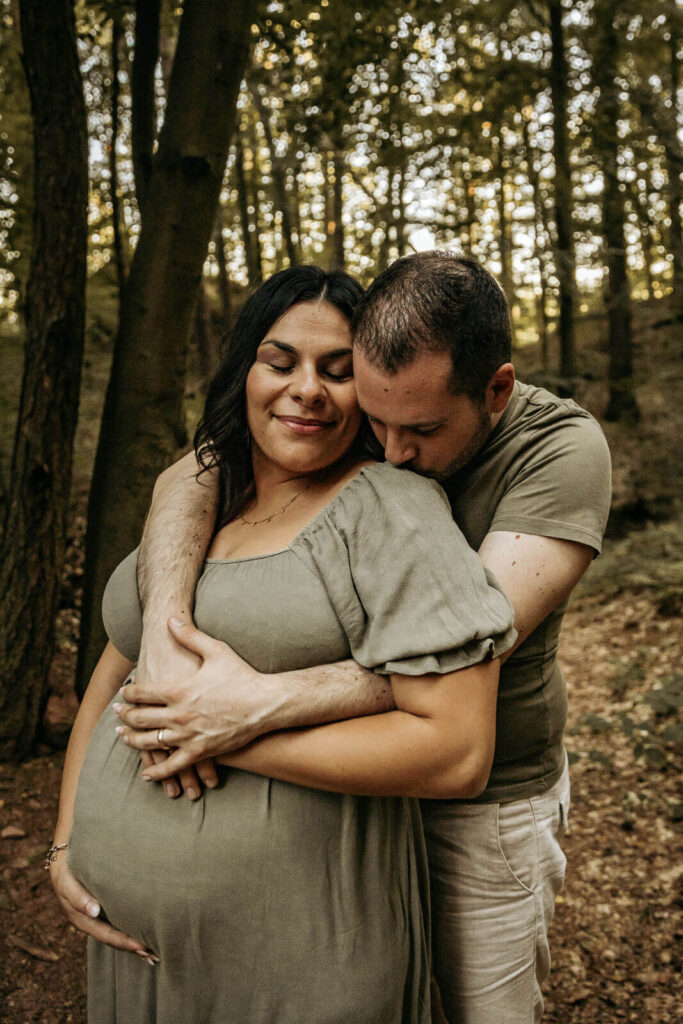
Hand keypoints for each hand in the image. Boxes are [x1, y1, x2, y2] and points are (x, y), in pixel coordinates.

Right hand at [49, 852, 157, 964]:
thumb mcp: (68, 883)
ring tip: (154, 951)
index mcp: (83, 920)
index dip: (124, 942)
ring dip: (135, 942)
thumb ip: (79, 897)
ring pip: (118, 932)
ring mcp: (99, 916)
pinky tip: (147, 932)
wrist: (64, 860)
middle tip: (154, 955)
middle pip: (114, 939)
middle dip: (133, 947)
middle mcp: (92, 922)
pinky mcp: (105, 907)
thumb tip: (94, 912)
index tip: (142, 946)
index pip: (106, 935)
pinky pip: (119, 922)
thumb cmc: (67, 871)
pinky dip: (132, 929)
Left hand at [114, 617, 278, 781]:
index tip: (122, 695)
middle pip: (140, 718)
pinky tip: (146, 772)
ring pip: (150, 742)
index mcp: (179, 690)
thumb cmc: (241, 675)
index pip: (142, 693)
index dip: (128, 694)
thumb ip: (190, 636)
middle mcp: (179, 714)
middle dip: (124, 716)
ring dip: (132, 740)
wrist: (265, 703)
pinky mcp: (200, 752)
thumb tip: (171, 619)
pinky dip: (157, 771)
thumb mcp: (216, 650)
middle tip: (116, 714)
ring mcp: (188, 735)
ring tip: (122, 736)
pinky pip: (172, 766)